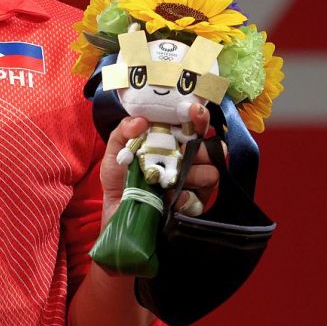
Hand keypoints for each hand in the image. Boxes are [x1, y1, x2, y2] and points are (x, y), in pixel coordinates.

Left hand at [98, 104, 218, 227]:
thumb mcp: (115, 152)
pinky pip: (199, 200)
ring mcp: (193, 184)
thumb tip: (141, 121)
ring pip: (211, 174)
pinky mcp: (193, 206)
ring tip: (175, 179)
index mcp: (171, 143)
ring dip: (196, 174)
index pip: (192, 125)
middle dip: (203, 149)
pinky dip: (186, 199)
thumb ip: (123, 132)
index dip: (197, 117)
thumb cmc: (119, 179)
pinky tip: (172, 200)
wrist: (117, 213)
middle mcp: (187, 161)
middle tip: (190, 151)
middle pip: (210, 149)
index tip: (194, 113)